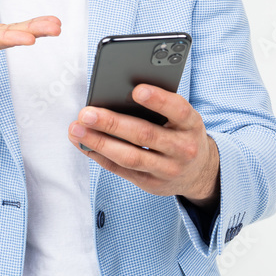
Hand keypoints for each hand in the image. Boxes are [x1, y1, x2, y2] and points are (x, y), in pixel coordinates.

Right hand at [0, 0, 60, 109]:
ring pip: (14, 34)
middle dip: (30, 32)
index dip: (7, 39)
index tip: (29, 40)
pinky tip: (52, 24)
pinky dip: (34, 28)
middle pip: (6, 37)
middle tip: (55, 27)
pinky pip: (16, 32)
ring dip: (37, 29)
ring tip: (58, 24)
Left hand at [67, 83, 219, 208]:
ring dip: (99, 142)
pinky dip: (99, 156)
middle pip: (145, 135)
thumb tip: (118, 93)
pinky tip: (83, 144)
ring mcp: (167, 170)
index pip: (178, 110)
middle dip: (112, 123)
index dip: (158, 100)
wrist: (199, 171)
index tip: (136, 90)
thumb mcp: (182, 117)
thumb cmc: (182, 132)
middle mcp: (182, 149)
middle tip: (86, 113)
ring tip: (76, 130)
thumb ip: (160, 106)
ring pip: (130, 157)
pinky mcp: (151, 184)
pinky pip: (121, 170)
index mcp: (191, 124)